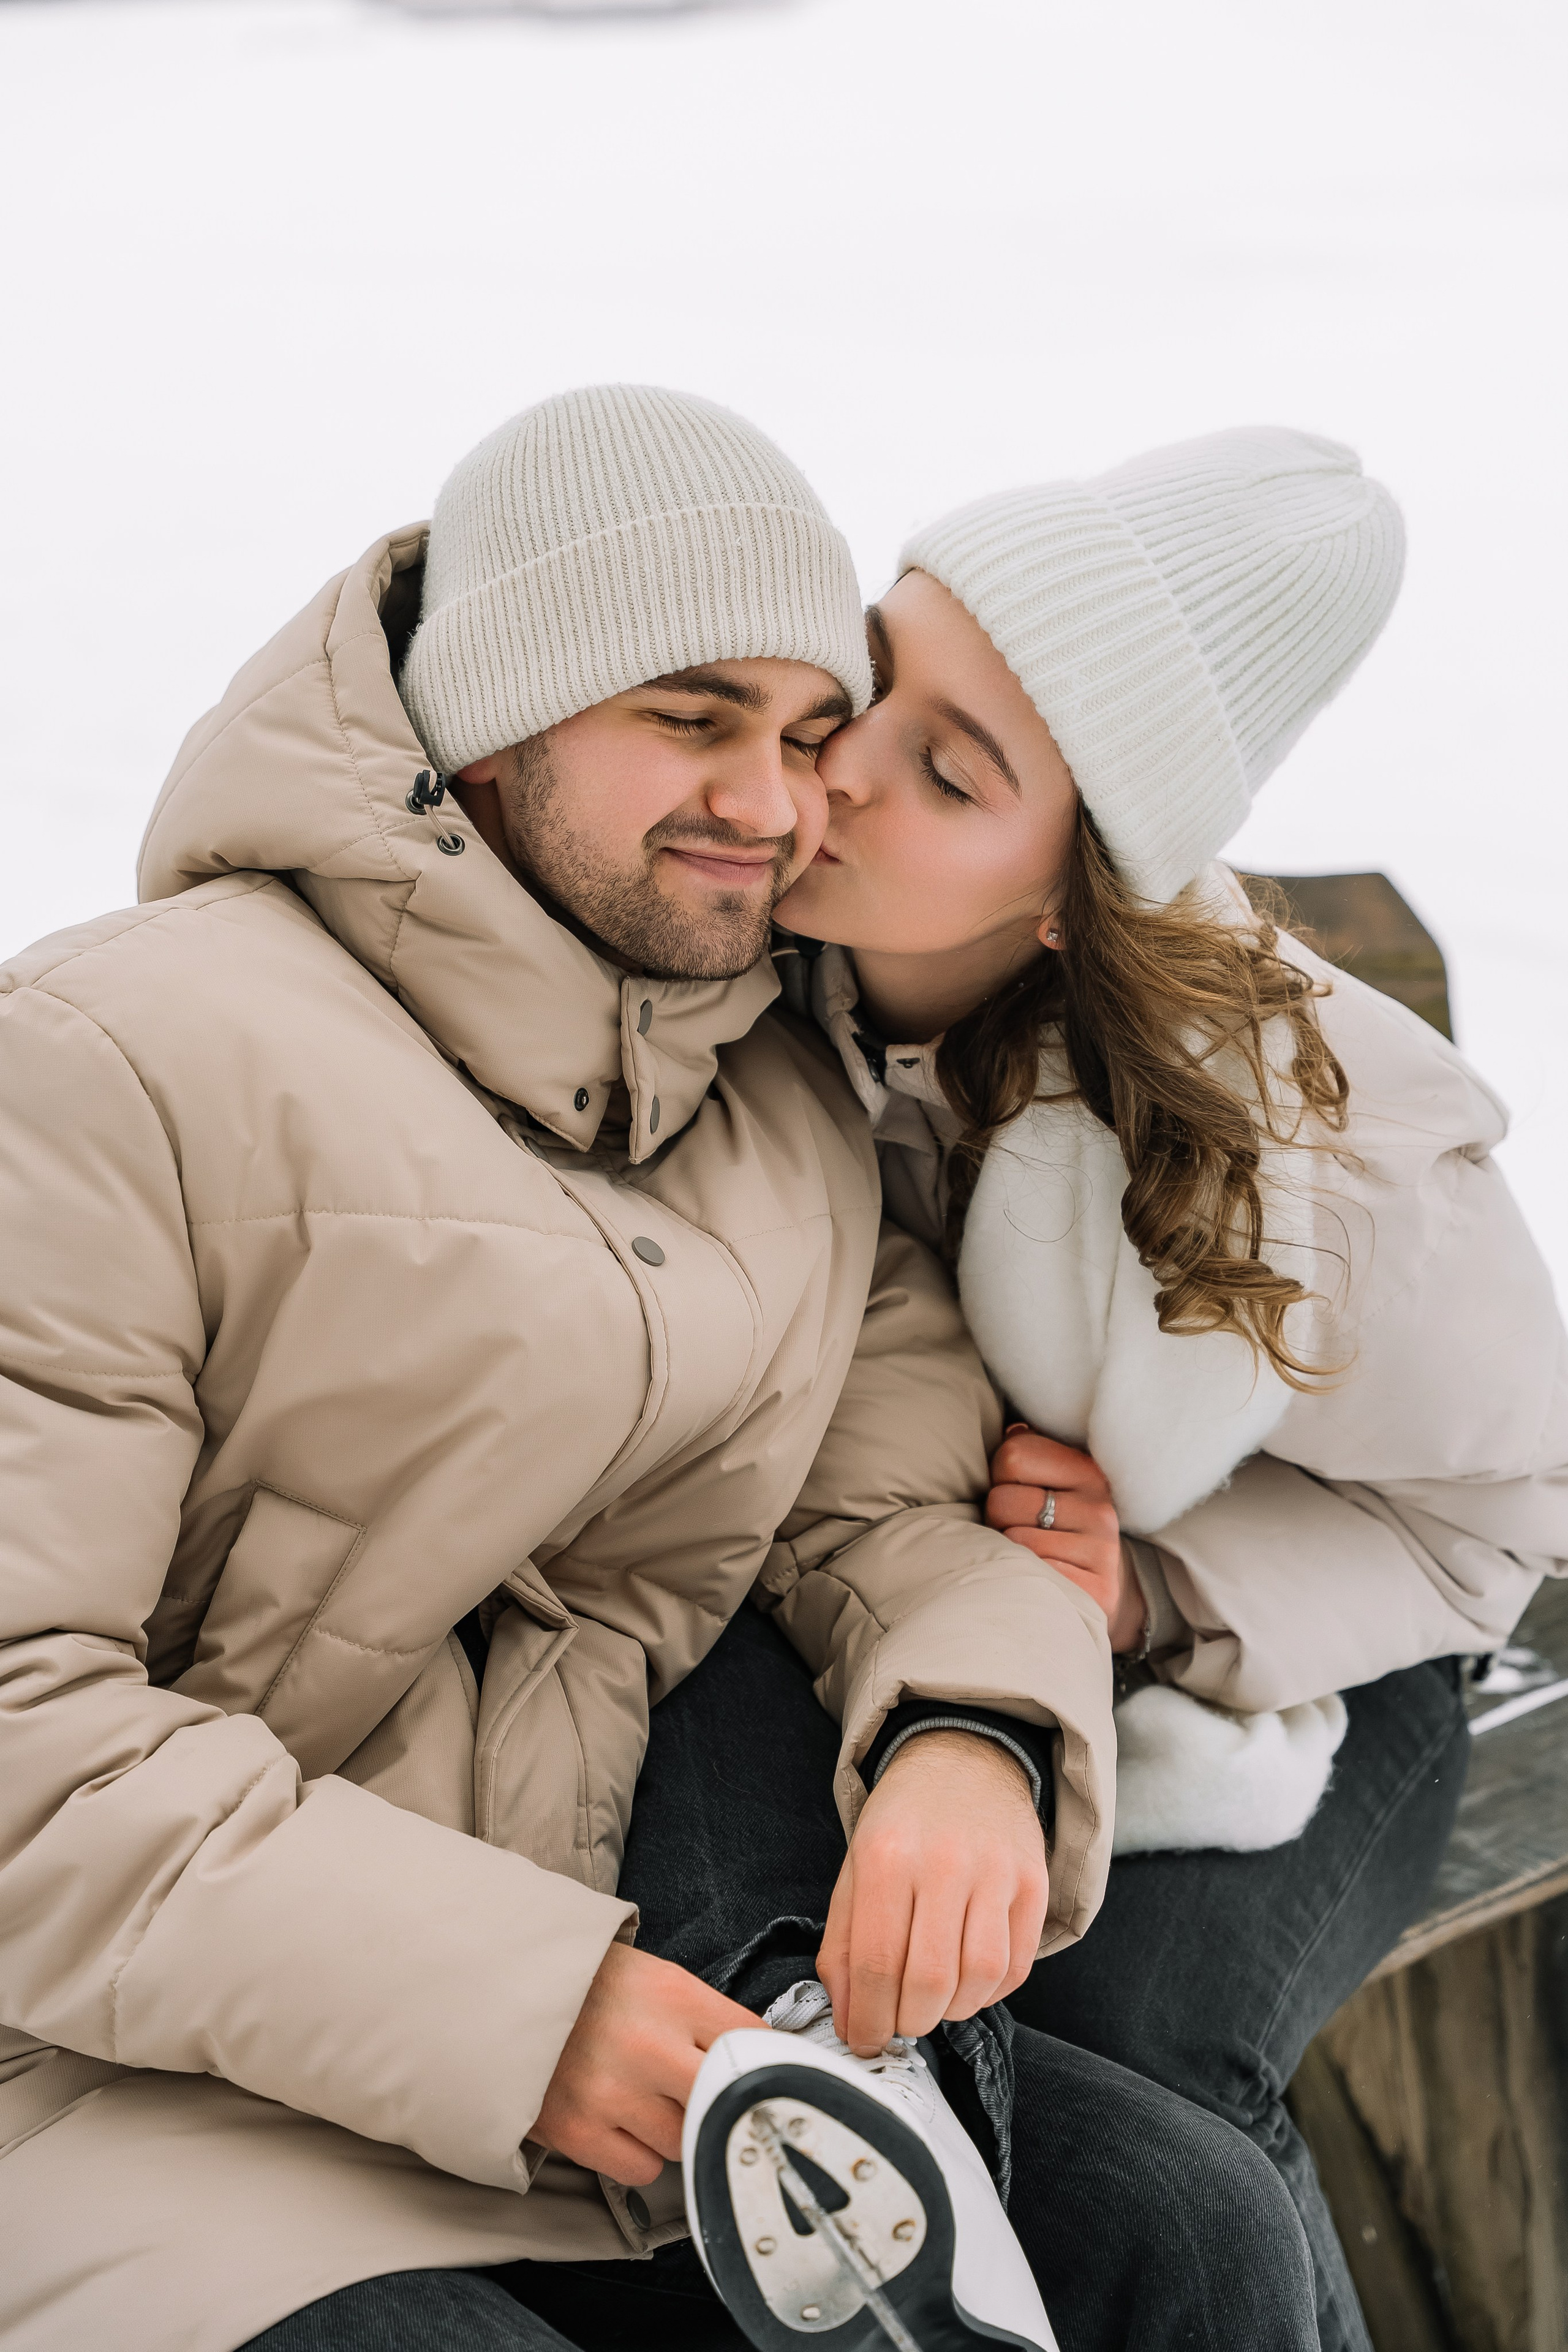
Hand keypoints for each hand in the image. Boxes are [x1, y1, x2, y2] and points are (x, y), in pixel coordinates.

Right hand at [533, 1941, 757, 2184]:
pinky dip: (637, 2154)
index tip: (754, 2073)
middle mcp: (648, 2045)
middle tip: (702, 2093)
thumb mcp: (654, 1978)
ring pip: (685, 2141)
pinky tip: (617, 2120)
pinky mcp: (579, 2132)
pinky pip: (643, 2169)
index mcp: (673, 1995)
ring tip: (643, 2095)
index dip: (757, 2060)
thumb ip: (703, 2017)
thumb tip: (757, 2057)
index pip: (752, 2041)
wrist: (500, 1991)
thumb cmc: (587, 1986)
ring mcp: (612, 2093)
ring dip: (673, 2128)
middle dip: (719, 2099)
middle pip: (725, 2099)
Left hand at [817, 1730, 1048, 2056]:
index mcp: (886, 1856)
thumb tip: (851, 2021)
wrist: (963, 1761)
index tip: (864, 2039)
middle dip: (908, 2021)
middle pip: (928, 1979)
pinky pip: (1017, 1965)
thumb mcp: (855, 1871)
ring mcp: (996, 1870)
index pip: (875, 1963)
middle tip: (898, 2022)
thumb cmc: (902, 1824)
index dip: (868, 2018)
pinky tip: (967, 1981)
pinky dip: (990, 1992)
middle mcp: (944, 1861)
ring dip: (951, 2010)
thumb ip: (844, 1946)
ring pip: (978, 1978)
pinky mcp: (1034, 1882)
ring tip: (932, 2000)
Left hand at [987, 1427, 1145, 1652]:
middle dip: (997, 1517)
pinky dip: (1025, 1579)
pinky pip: (1031, 1576)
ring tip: (1027, 1555)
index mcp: (1086, 1471)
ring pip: (1012, 1542)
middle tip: (1018, 1528)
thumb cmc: (1056, 1527)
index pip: (1012, 1455)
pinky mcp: (1096, 1592)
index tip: (1016, 1491)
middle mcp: (1099, 1509)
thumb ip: (1027, 1452)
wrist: (1097, 1588)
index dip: (999, 1476)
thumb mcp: (1049, 1482)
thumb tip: (1013, 1429)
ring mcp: (1101, 1551)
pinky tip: (1039, 1579)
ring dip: (1007, 1552)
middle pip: (1002, 1500)